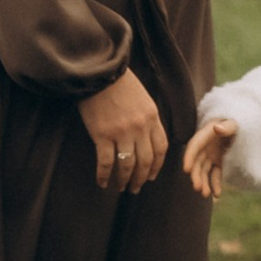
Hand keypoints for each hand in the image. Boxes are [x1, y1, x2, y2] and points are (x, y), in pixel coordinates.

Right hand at [82, 67, 169, 194]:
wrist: (99, 72)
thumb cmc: (119, 83)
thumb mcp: (142, 99)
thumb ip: (147, 119)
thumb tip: (146, 139)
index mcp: (152, 118)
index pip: (161, 148)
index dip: (157, 166)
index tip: (152, 176)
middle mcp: (140, 128)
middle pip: (146, 161)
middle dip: (141, 178)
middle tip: (135, 188)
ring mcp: (122, 133)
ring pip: (127, 165)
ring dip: (124, 180)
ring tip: (120, 188)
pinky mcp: (102, 135)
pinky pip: (106, 162)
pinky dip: (104, 175)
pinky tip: (102, 182)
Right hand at [183, 118, 236, 201]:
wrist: (243, 124)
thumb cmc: (238, 120)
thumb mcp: (234, 122)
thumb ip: (227, 126)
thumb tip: (216, 128)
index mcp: (205, 134)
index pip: (194, 146)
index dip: (189, 157)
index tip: (186, 170)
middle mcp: (205, 146)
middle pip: (196, 162)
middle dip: (196, 175)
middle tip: (197, 188)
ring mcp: (211, 155)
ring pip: (203, 171)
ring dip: (204, 183)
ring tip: (206, 195)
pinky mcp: (218, 162)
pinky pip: (214, 175)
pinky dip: (215, 184)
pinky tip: (217, 195)